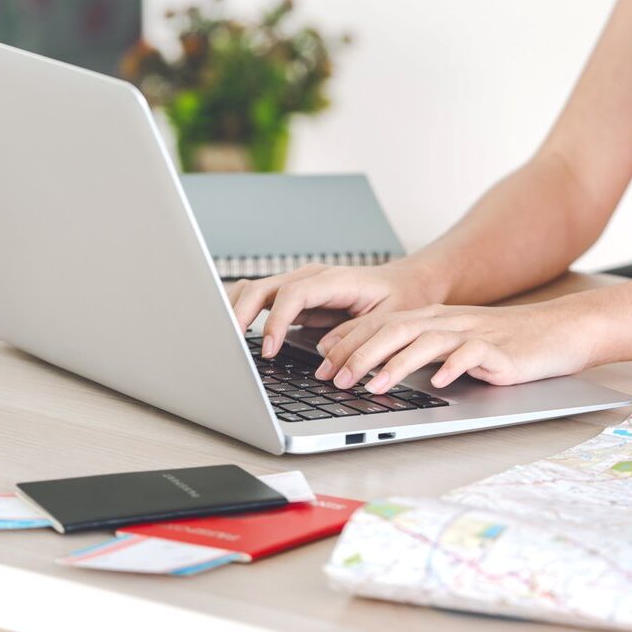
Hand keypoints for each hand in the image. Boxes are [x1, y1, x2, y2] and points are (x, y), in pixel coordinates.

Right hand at [227, 262, 444, 356]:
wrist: (409, 284)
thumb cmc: (401, 300)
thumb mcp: (389, 321)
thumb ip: (359, 335)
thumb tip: (327, 354)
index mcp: (335, 280)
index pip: (293, 294)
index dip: (275, 320)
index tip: (268, 349)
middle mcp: (311, 277)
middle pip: (263, 287)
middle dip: (240, 315)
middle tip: (230, 348)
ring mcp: (300, 284)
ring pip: (254, 289)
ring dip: (235, 311)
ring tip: (223, 341)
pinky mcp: (294, 296)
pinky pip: (260, 299)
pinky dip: (243, 313)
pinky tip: (235, 335)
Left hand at [311, 298, 599, 393]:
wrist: (560, 331)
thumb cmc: (509, 343)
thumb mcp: (458, 343)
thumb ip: (424, 351)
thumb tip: (380, 370)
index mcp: (436, 319)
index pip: (384, 323)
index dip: (350, 341)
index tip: (323, 361)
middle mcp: (449, 321)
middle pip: (395, 330)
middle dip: (359, 354)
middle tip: (334, 379)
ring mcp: (474, 334)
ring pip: (425, 341)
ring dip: (394, 364)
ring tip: (372, 386)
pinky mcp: (499, 350)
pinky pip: (471, 355)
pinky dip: (451, 367)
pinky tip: (437, 383)